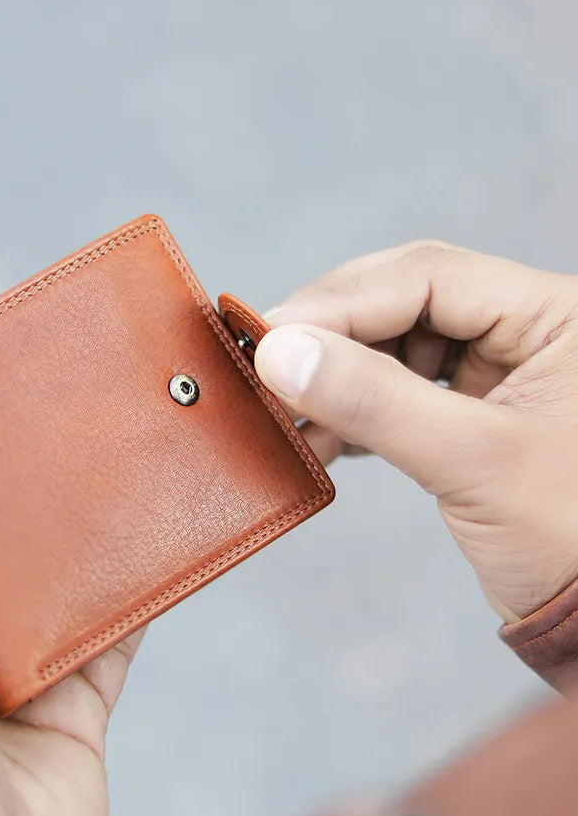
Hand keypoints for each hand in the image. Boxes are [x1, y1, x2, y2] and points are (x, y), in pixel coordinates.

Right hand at [254, 240, 577, 621]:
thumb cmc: (568, 537)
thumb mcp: (472, 460)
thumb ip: (374, 400)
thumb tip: (280, 353)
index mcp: (554, 315)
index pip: (429, 278)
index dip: (340, 302)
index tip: (270, 335)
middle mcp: (525, 329)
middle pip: (403, 300)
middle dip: (331, 334)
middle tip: (267, 362)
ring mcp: (497, 370)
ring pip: (390, 344)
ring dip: (334, 376)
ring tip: (286, 411)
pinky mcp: (469, 412)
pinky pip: (394, 390)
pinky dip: (350, 411)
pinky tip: (317, 434)